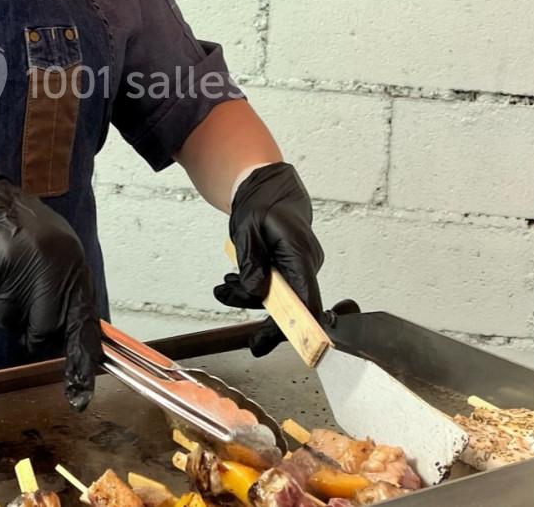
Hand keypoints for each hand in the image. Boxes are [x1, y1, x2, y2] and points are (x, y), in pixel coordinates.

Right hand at [0, 168, 101, 410]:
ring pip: (10, 322)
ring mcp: (9, 271)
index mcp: (70, 260)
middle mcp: (44, 266)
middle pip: (43, 331)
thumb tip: (75, 333)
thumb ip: (68, 288)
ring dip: (6, 307)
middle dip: (33, 326)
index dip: (80, 360)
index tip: (80, 395)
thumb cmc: (21, 229)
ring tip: (3, 272)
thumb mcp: (58, 250)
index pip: (80, 320)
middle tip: (23, 295)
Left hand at [213, 162, 323, 356]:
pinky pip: (273, 289)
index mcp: (300, 253)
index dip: (306, 326)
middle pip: (293, 307)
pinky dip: (251, 290)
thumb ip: (251, 261)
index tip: (300, 346)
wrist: (265, 187)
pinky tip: (231, 284)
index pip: (309, 298)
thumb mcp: (247, 229)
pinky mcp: (290, 270)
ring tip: (224, 288)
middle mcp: (306, 264)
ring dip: (249, 299)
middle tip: (254, 345)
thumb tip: (255, 291)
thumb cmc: (261, 202)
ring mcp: (299, 268)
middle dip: (268, 322)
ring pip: (279, 299)